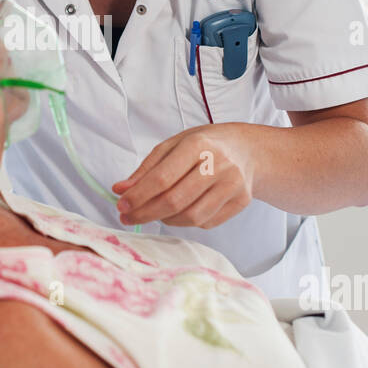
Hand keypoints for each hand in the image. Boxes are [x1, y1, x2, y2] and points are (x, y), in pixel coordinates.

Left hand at [111, 123, 258, 229]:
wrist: (246, 149)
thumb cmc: (204, 145)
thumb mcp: (173, 145)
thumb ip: (146, 168)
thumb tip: (120, 190)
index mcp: (198, 144)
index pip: (163, 177)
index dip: (138, 195)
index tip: (121, 206)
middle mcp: (219, 164)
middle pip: (176, 201)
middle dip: (146, 213)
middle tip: (128, 217)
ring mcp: (233, 184)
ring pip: (191, 217)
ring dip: (165, 220)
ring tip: (154, 213)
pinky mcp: (241, 201)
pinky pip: (206, 222)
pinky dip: (185, 222)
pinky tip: (177, 213)